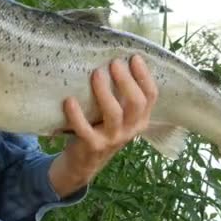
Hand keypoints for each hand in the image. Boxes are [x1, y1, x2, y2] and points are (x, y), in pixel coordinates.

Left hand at [49, 55, 157, 197]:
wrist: (84, 162)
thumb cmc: (101, 128)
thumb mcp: (118, 115)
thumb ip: (121, 95)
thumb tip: (115, 60)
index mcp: (141, 120)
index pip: (151, 96)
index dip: (144, 76)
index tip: (134, 57)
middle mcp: (131, 130)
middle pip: (136, 103)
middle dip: (125, 80)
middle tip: (114, 63)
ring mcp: (113, 139)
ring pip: (114, 114)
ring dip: (104, 92)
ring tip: (96, 74)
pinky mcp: (93, 146)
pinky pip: (85, 129)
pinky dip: (76, 114)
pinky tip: (69, 100)